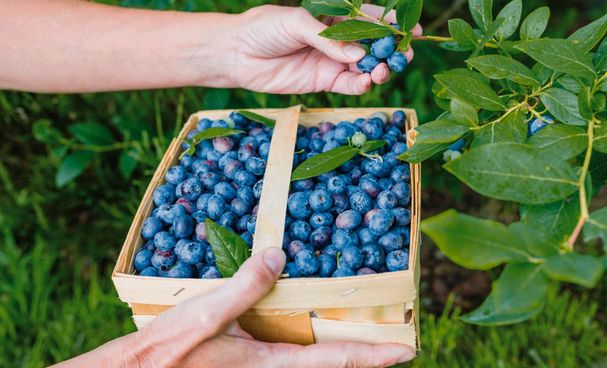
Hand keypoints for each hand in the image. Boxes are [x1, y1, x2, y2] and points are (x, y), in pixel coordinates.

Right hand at [55, 248, 414, 366]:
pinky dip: (312, 341)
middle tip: (396, 340)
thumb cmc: (169, 351)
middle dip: (366, 354)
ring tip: (364, 330)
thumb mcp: (207, 313)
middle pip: (333, 365)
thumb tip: (279, 255)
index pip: (336, 359)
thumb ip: (245, 286)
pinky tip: (308, 321)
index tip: (408, 349)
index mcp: (271, 363)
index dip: (375, 355)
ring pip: (314, 361)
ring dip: (342, 349)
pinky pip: (292, 354)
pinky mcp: (248, 362)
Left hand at [225, 4, 422, 94]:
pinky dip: (361, 85)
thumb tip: (357, 55)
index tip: (411, 29)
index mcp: (334, 17)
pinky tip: (366, 82)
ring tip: (383, 70)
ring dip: (379, 69)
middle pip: (373, 46)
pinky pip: (349, 85)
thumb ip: (328, 39)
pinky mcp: (323, 82)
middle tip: (405, 55)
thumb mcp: (297, 22)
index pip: (368, 19)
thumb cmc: (264, 28)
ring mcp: (332, 62)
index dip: (391, 25)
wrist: (238, 53)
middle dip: (392, 50)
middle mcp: (337, 40)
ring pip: (364, 67)